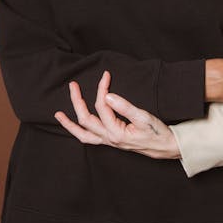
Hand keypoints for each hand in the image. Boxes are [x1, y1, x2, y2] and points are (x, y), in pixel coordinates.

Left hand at [54, 71, 180, 158]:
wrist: (164, 147)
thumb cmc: (156, 132)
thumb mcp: (144, 117)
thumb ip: (125, 107)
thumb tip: (107, 96)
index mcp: (116, 132)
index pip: (102, 106)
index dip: (102, 89)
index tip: (106, 75)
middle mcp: (108, 138)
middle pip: (85, 119)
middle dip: (77, 101)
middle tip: (73, 85)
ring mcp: (108, 142)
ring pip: (83, 134)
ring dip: (69, 124)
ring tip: (58, 114)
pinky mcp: (110, 142)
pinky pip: (89, 139)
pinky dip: (79, 131)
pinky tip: (75, 125)